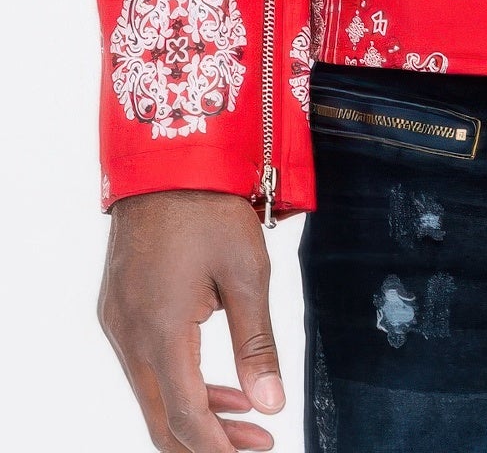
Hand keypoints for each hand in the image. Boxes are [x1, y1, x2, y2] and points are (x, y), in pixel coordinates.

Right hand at [98, 190, 285, 451]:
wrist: (167, 159)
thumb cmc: (210, 208)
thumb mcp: (246, 273)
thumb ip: (256, 344)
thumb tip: (272, 404)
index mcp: (159, 331)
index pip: (185, 416)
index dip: (218, 447)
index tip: (258, 449)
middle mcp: (128, 335)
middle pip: (161, 418)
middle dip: (208, 441)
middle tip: (257, 443)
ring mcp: (117, 322)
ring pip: (153, 393)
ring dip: (197, 412)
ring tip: (249, 416)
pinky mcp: (119, 307)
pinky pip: (145, 364)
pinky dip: (180, 381)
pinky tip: (219, 381)